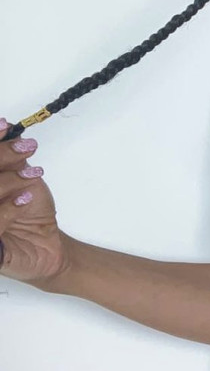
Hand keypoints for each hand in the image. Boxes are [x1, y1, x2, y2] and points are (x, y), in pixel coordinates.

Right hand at [0, 118, 69, 285]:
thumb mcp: (19, 178)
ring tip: (32, 176)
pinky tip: (24, 199)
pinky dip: (9, 209)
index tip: (4, 125)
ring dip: (9, 181)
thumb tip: (7, 131)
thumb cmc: (28, 213)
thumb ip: (9, 160)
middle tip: (25, 148)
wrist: (44, 246)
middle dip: (1, 157)